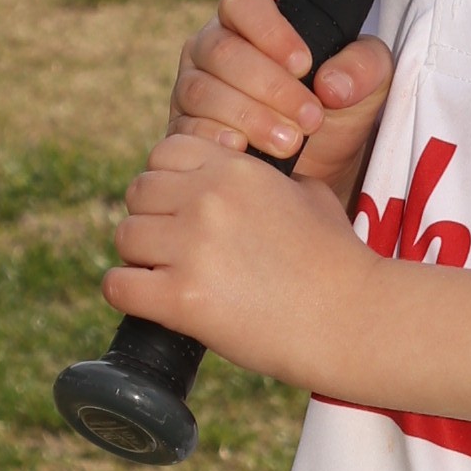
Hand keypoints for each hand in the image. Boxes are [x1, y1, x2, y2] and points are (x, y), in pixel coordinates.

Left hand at [105, 131, 367, 383]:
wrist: (352, 319)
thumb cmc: (337, 261)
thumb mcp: (311, 196)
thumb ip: (270, 180)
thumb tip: (249, 179)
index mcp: (236, 170)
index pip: (166, 151)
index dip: (169, 181)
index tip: (184, 208)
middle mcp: (208, 199)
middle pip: (138, 192)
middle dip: (152, 220)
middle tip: (175, 249)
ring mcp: (192, 247)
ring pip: (125, 236)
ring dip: (141, 258)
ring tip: (169, 277)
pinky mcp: (181, 297)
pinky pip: (117, 285)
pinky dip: (127, 294)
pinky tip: (154, 302)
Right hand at [170, 0, 393, 197]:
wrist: (320, 167)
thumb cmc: (338, 110)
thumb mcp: (369, 83)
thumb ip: (364, 67)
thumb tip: (331, 83)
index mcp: (252, 22)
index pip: (243, 3)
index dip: (270, 31)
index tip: (304, 65)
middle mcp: (213, 48)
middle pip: (223, 52)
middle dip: (271, 88)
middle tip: (311, 119)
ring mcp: (193, 88)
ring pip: (204, 92)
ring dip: (251, 119)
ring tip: (291, 143)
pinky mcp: (184, 129)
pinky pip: (187, 129)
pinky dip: (218, 141)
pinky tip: (246, 153)